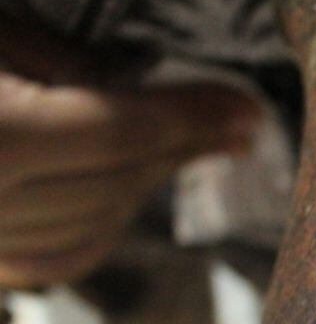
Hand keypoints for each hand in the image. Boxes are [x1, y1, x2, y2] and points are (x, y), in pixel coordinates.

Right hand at [0, 28, 260, 287]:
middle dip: (185, 149)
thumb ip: (71, 66)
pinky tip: (138, 192)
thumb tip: (156, 90)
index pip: (121, 133)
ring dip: (153, 183)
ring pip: (97, 224)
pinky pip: (60, 256)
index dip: (193, 119)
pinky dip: (107, 226)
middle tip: (239, 126)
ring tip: (195, 147)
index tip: (246, 107)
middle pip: (116, 182)